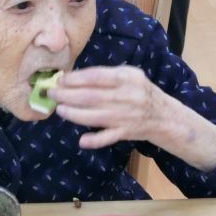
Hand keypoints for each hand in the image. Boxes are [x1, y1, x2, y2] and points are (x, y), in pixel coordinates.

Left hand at [48, 65, 163, 148]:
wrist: (163, 116)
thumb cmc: (140, 91)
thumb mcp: (129, 75)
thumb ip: (106, 74)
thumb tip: (75, 77)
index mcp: (127, 78)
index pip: (96, 77)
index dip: (75, 79)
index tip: (60, 80)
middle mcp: (127, 96)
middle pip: (91, 96)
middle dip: (68, 95)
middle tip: (52, 94)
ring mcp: (126, 116)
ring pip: (95, 116)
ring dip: (74, 113)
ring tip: (59, 109)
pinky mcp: (125, 132)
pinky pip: (108, 137)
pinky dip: (95, 140)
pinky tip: (81, 140)